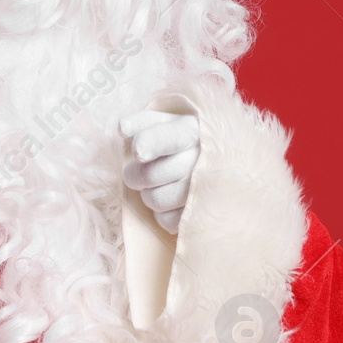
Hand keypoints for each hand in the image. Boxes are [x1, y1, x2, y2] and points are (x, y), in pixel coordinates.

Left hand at [119, 110, 199, 234]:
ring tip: (159, 185)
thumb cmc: (183, 141)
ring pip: (156, 200)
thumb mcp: (167, 124)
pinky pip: (167, 220)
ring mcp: (206, 187)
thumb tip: (122, 127)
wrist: (219, 163)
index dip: (149, 143)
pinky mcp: (204, 213)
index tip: (138, 152)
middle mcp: (202, 158)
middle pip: (150, 175)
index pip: (168, 137)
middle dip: (135, 176)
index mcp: (191, 130)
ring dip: (148, 195)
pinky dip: (162, 214)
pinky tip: (170, 202)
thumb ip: (142, 122)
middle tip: (137, 173)